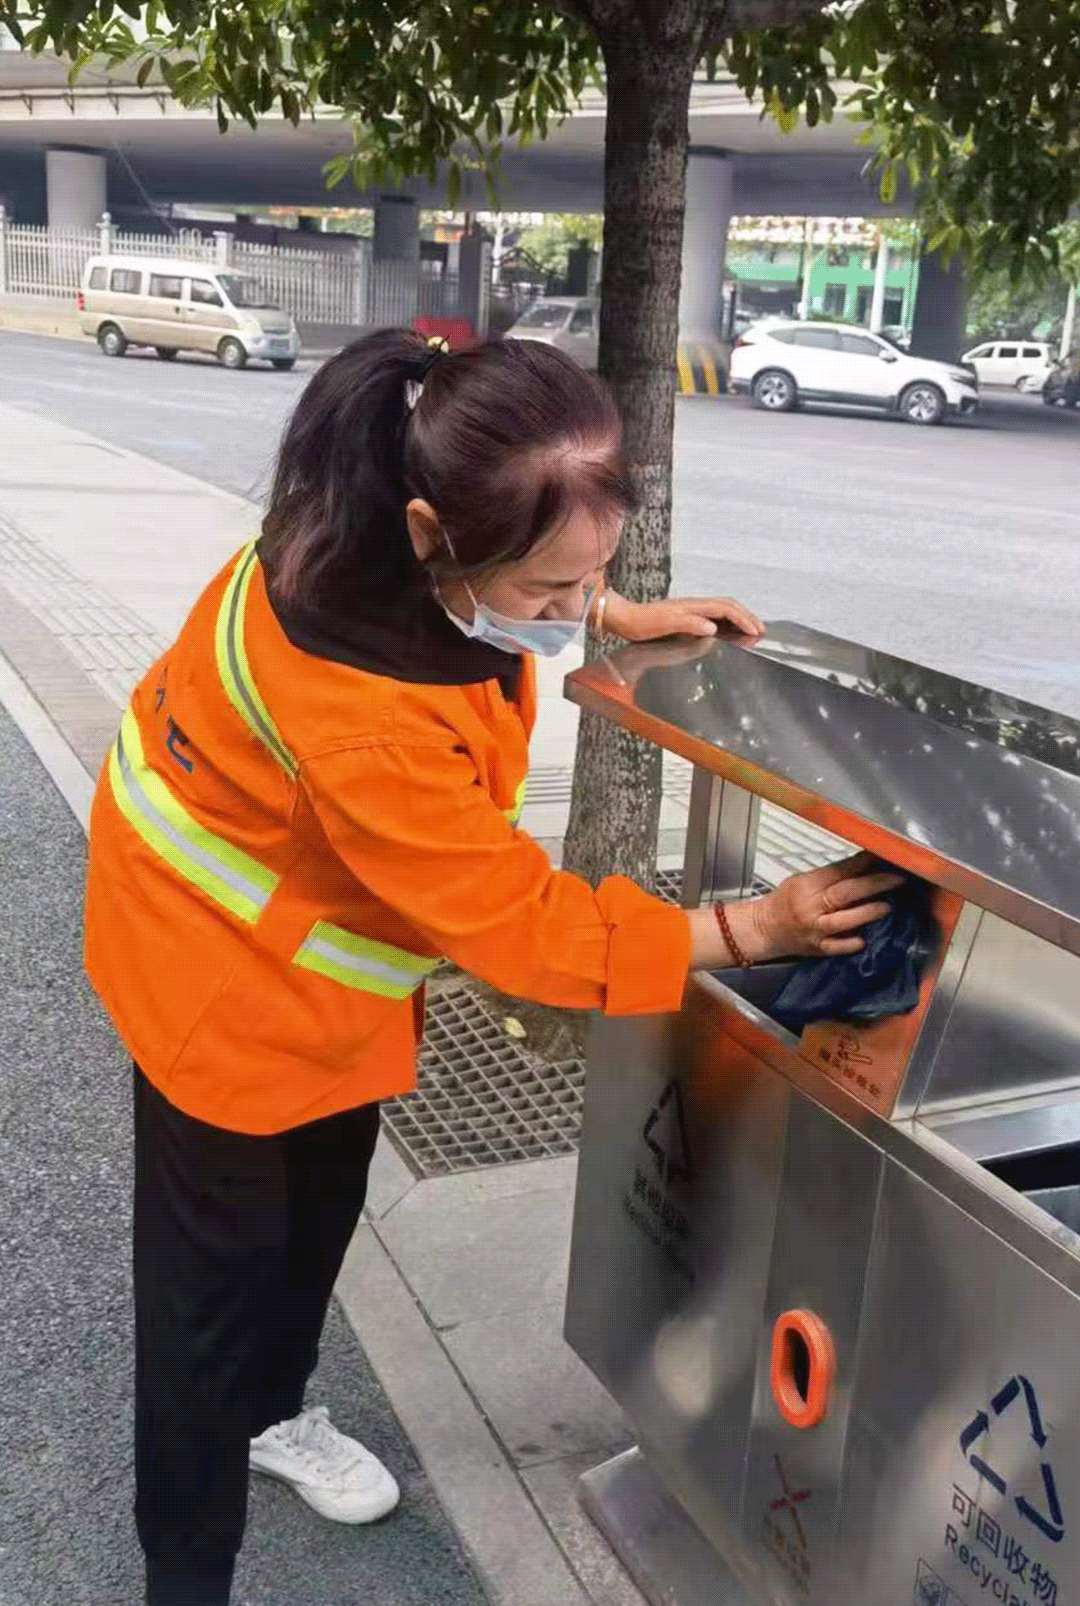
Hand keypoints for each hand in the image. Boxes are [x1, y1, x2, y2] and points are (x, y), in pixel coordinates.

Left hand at [603, 590, 763, 642]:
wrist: (624, 618)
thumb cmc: (642, 623)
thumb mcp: (665, 624)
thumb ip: (689, 624)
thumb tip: (713, 626)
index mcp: (693, 606)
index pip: (725, 609)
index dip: (743, 619)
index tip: (756, 631)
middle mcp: (695, 606)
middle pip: (728, 606)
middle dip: (747, 616)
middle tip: (761, 630)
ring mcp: (691, 610)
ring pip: (722, 610)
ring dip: (739, 618)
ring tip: (751, 630)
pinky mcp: (686, 617)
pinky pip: (713, 617)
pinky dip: (727, 622)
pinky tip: (729, 632)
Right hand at [732, 854, 904, 961]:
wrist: (763, 929)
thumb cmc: (786, 901)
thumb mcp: (803, 881)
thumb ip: (832, 876)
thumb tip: (867, 865)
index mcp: (807, 885)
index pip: (839, 871)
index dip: (863, 863)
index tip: (884, 856)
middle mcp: (811, 906)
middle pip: (844, 893)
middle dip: (873, 885)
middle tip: (898, 879)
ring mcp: (814, 929)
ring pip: (842, 920)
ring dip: (866, 913)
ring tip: (887, 907)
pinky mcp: (817, 948)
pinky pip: (835, 947)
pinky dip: (850, 944)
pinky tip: (864, 940)